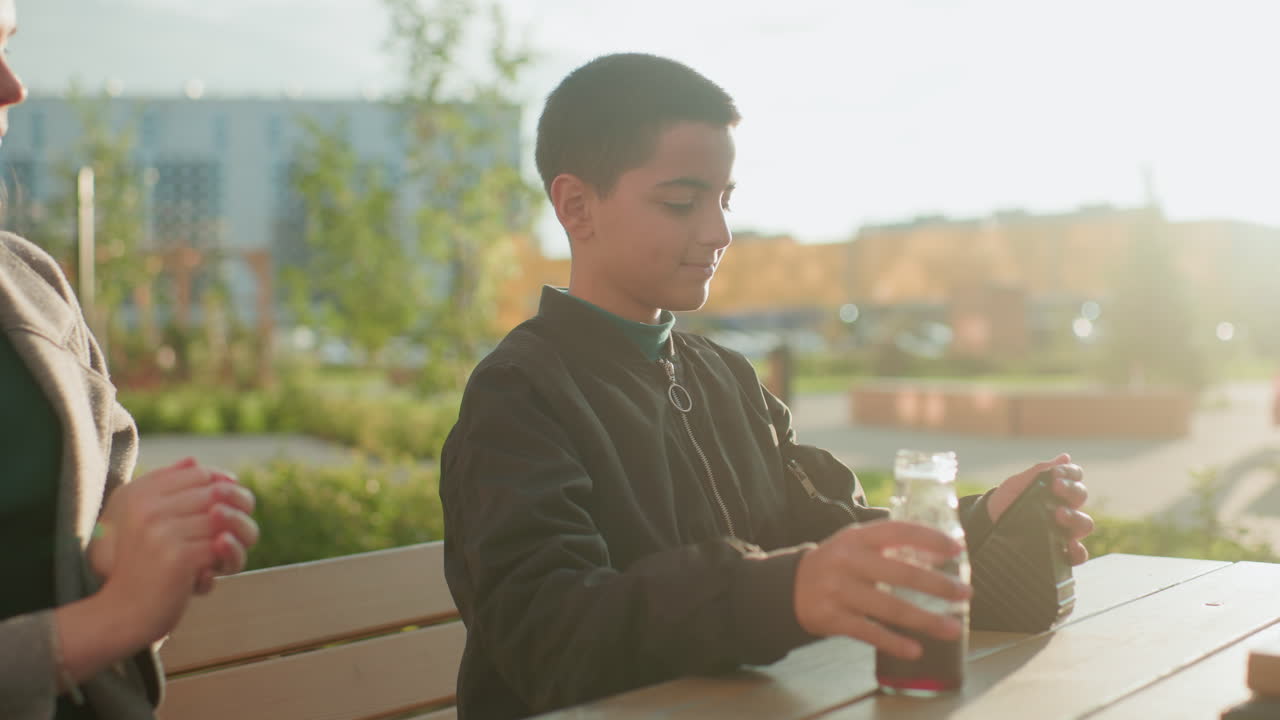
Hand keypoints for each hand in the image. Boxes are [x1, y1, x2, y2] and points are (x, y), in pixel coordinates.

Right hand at [89, 457, 258, 591]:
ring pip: (226, 520)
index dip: (225, 488)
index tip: (228, 509)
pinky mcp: (179, 556)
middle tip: (238, 534)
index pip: (201, 473)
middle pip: (219, 493)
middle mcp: (149, 507)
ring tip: (227, 557)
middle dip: (240, 513)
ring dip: (238, 540)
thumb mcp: (139, 520)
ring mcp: (163, 531)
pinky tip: (211, 574)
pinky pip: (223, 546)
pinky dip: (227, 560)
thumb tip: (195, 460)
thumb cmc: (138, 565)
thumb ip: (165, 487)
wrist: (122, 613)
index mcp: (140, 493)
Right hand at [794, 520, 971, 659]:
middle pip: (900, 573)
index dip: (929, 538)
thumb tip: (940, 550)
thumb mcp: (855, 544)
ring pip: (889, 608)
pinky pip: (869, 632)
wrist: (788, 587)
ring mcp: (838, 590)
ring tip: (952, 629)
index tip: (956, 549)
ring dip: (925, 620)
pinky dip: (894, 643)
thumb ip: (888, 544)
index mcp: (857, 537)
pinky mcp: (832, 618)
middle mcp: (847, 560)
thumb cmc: (836, 564)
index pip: (898, 531)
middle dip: (937, 585)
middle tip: (966, 593)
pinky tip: (916, 650)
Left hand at [988, 453, 1093, 564]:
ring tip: (1059, 514)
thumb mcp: (1018, 484)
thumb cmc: (1006, 501)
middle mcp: (1066, 508)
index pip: (1075, 476)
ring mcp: (1065, 530)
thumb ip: (1040, 471)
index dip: (1070, 473)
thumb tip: (1065, 457)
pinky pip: (1078, 555)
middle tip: (1056, 488)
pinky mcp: (1060, 551)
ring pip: (1084, 524)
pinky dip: (1078, 552)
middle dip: (1071, 490)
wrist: (987, 525)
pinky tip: (1070, 546)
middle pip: (1081, 497)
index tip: (1056, 473)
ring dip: (1075, 518)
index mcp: (1058, 489)